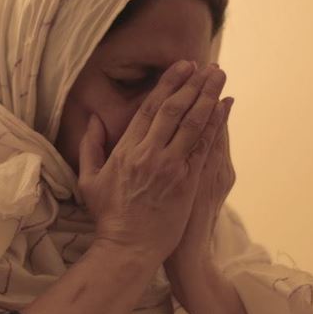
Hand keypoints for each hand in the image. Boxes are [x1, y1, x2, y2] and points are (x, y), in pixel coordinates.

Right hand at [77, 60, 230, 266]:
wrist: (128, 248)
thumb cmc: (108, 216)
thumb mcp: (88, 179)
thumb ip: (90, 146)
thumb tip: (93, 119)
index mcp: (125, 150)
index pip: (149, 109)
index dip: (167, 85)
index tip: (182, 67)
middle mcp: (149, 153)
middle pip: (174, 109)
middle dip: (191, 83)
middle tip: (205, 65)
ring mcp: (170, 167)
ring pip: (192, 123)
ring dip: (207, 96)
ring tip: (219, 77)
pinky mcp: (187, 182)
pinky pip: (204, 146)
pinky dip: (215, 124)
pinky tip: (224, 107)